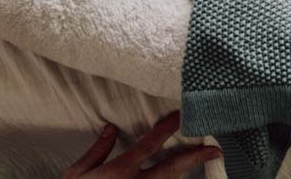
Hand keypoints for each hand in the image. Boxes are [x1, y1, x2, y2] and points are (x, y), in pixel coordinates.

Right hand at [62, 113, 221, 178]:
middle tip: (215, 149)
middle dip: (193, 157)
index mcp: (120, 171)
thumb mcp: (76, 174)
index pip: (149, 144)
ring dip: (186, 173)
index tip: (180, 116)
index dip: (167, 128)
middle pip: (171, 168)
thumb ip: (96, 150)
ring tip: (204, 162)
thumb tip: (110, 128)